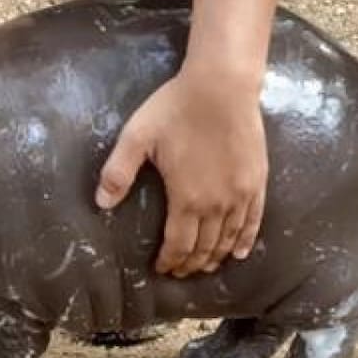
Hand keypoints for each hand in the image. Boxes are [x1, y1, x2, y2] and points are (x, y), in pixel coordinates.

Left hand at [94, 62, 267, 277]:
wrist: (222, 85)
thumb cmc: (176, 109)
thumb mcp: (137, 137)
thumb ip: (118, 172)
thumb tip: (100, 204)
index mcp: (186, 199)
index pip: (178, 244)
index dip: (170, 260)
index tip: (162, 269)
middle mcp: (217, 204)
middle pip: (204, 247)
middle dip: (190, 263)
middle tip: (180, 272)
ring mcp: (240, 194)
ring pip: (229, 238)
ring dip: (216, 257)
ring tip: (205, 267)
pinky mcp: (257, 181)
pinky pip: (254, 220)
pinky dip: (246, 240)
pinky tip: (240, 252)